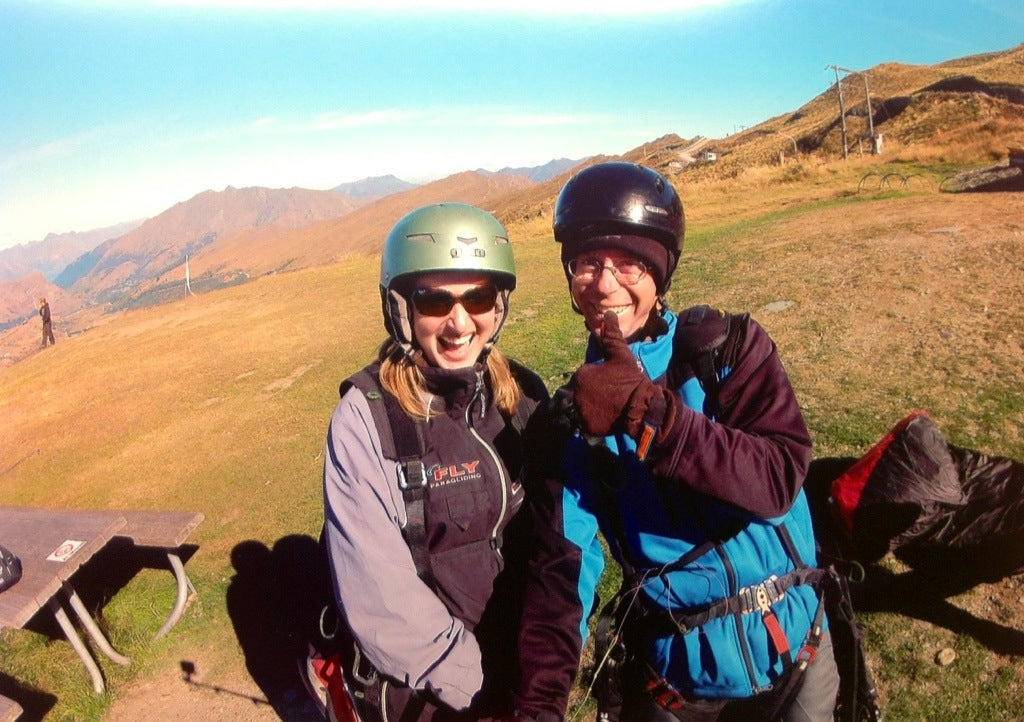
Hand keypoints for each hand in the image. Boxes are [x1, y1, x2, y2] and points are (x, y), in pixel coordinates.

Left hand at [571, 311, 674, 443]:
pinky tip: (608, 416)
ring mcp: (580, 410)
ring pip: (584, 405)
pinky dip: (594, 419)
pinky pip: (586, 421)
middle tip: (612, 394)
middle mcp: (576, 392)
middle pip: (583, 390)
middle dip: (594, 391)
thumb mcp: (621, 355)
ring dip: (593, 405)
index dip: (600, 377)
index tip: (613, 382)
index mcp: (582, 374)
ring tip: (610, 405)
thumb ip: (611, 335)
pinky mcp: (586, 425)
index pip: (586, 375)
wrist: (643, 407)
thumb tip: (608, 313)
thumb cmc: (631, 379)